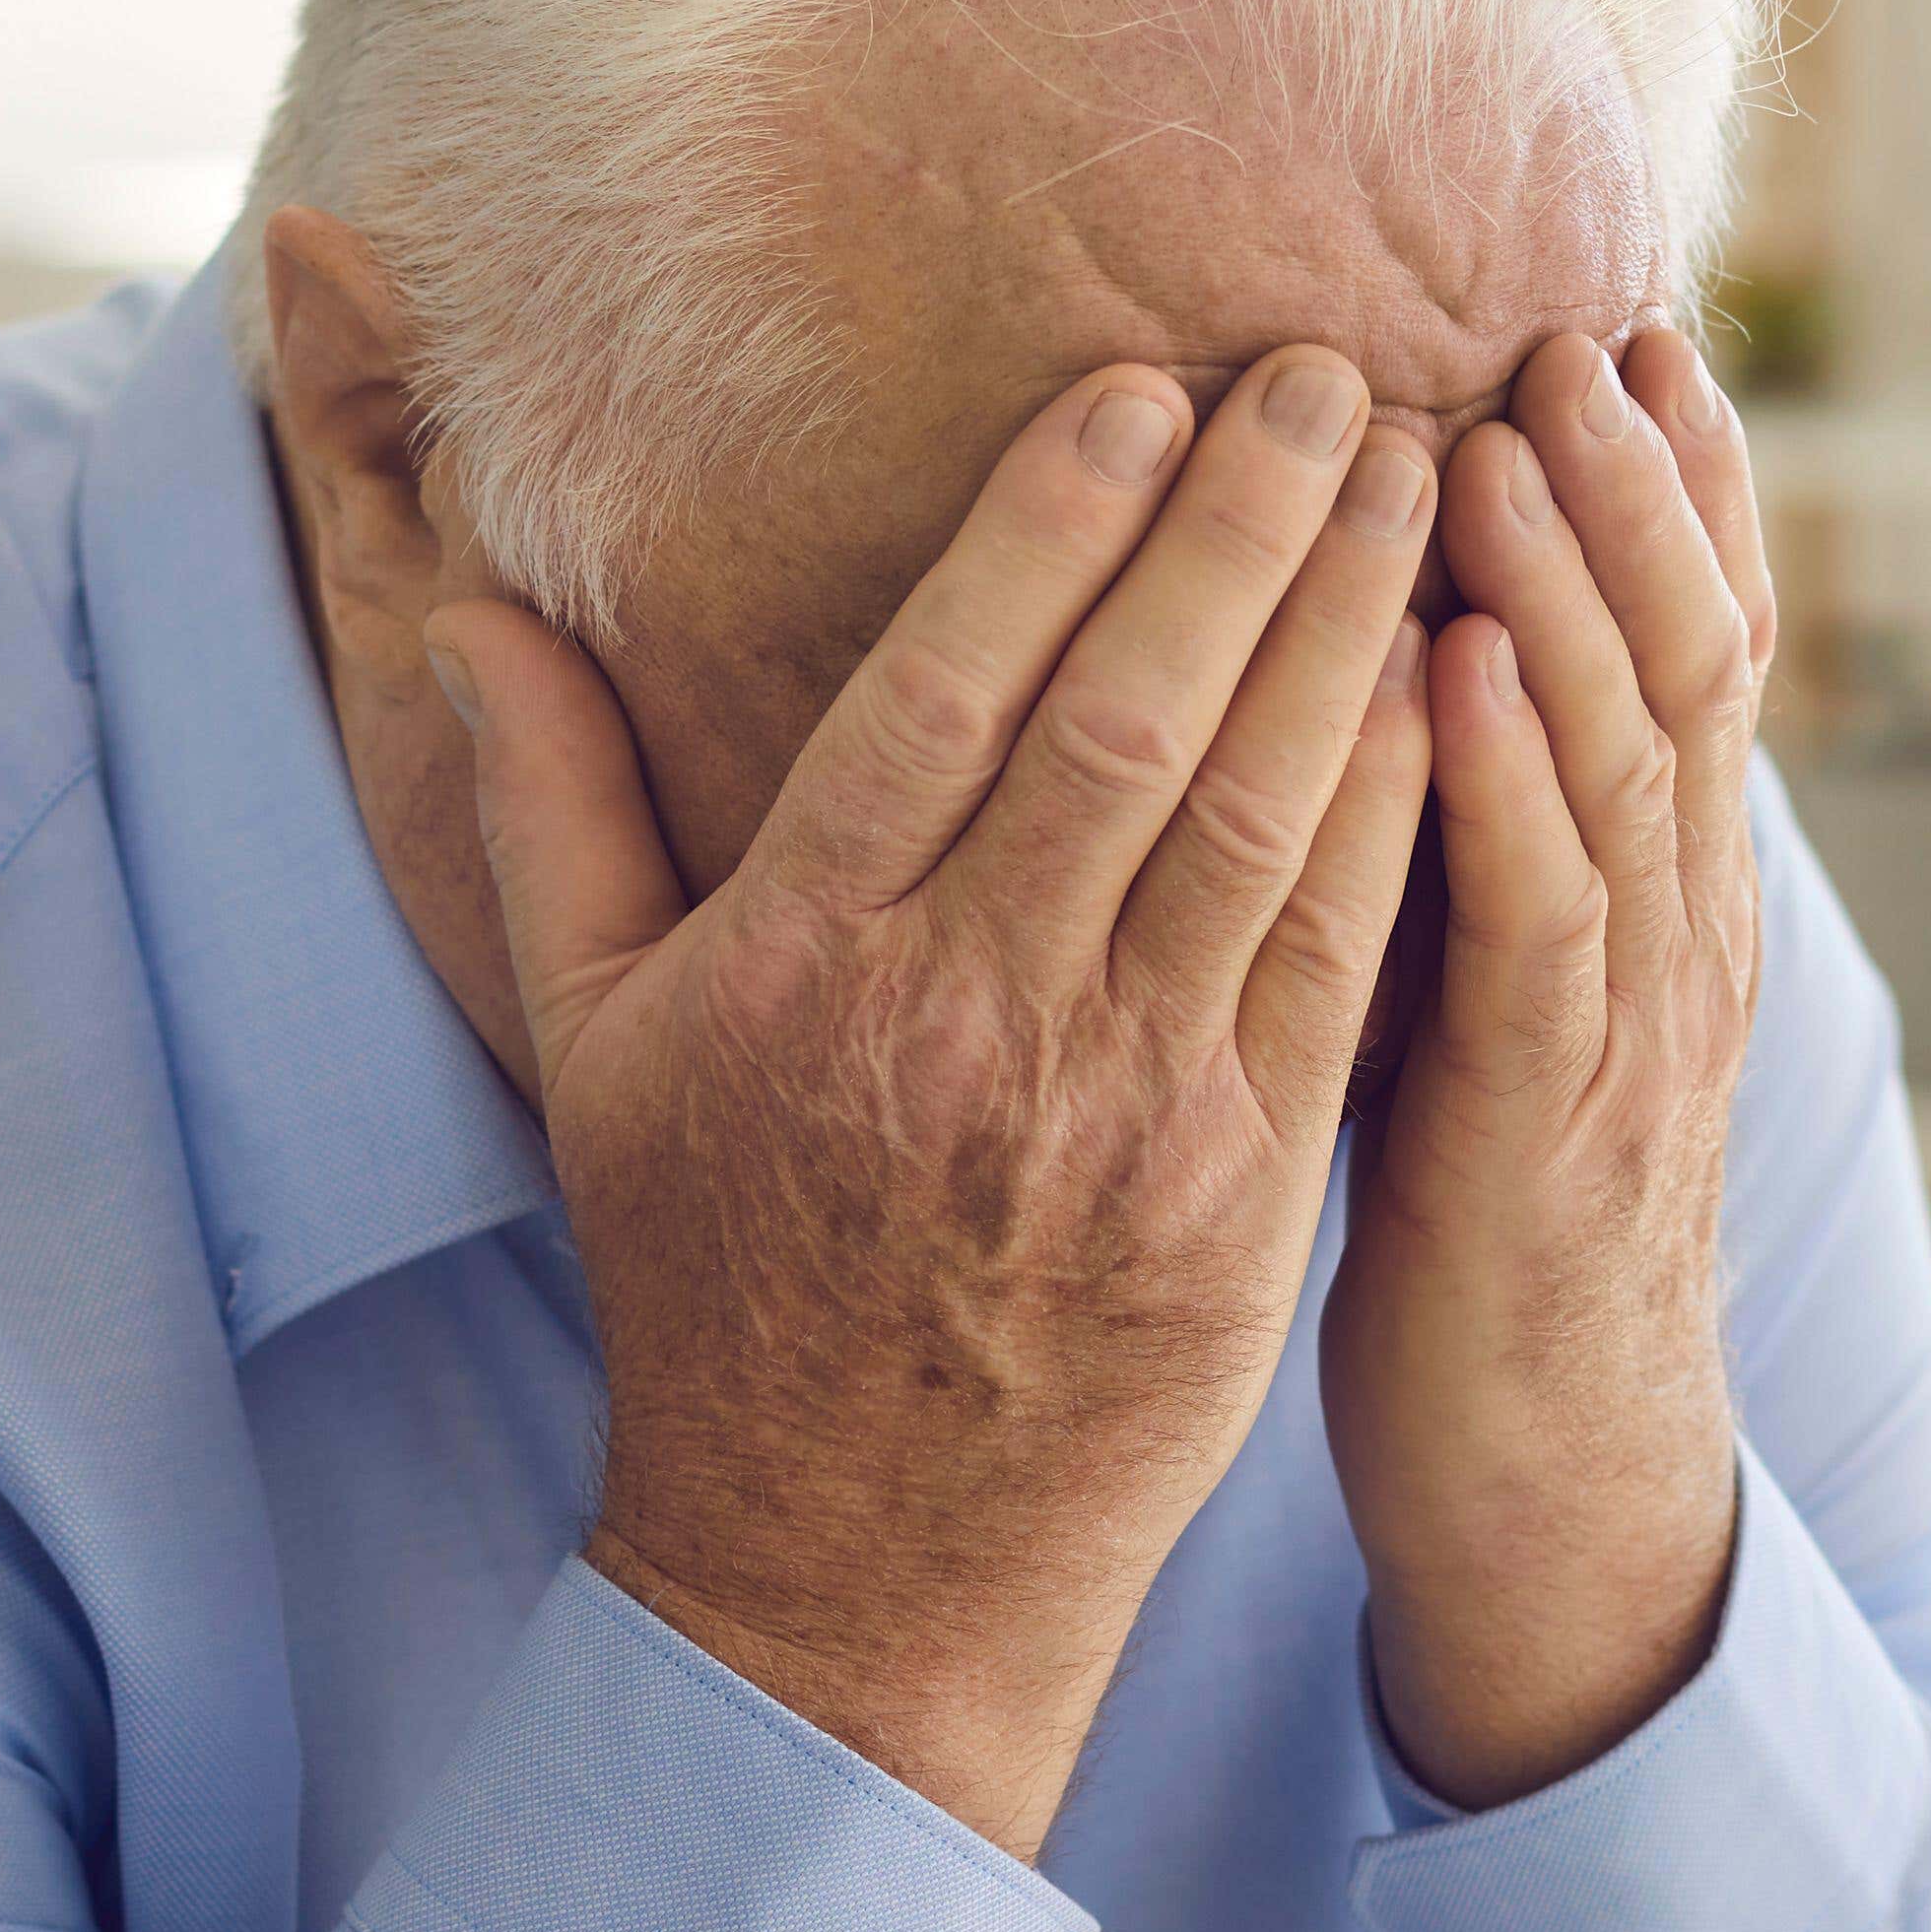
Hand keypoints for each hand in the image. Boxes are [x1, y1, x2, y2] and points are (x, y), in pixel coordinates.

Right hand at [422, 354, 1435, 1856]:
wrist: (852, 1566)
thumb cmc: (718, 1280)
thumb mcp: (594, 1049)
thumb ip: (553, 809)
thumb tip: (480, 604)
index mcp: (804, 968)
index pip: (940, 691)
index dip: (1053, 525)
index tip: (1141, 387)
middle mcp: (966, 1020)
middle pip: (1129, 720)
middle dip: (1243, 525)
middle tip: (1327, 365)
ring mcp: (1120, 1106)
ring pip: (1261, 812)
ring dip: (1350, 621)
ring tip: (1419, 463)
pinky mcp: (1244, 1186)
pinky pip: (1338, 954)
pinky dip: (1401, 801)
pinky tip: (1451, 671)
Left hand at [1327, 323, 1773, 1810]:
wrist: (1545, 1480)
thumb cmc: (1484, 1227)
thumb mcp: (1491, 991)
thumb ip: (1475, 833)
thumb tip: (1403, 657)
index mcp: (1673, 895)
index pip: (1705, 647)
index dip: (1682, 488)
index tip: (1629, 331)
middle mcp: (1683, 934)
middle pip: (1691, 661)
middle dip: (1639, 488)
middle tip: (1578, 329)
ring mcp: (1632, 1028)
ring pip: (1631, 764)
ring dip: (1569, 588)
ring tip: (1504, 434)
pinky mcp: (1546, 1120)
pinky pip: (1540, 921)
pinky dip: (1503, 779)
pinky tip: (1451, 663)